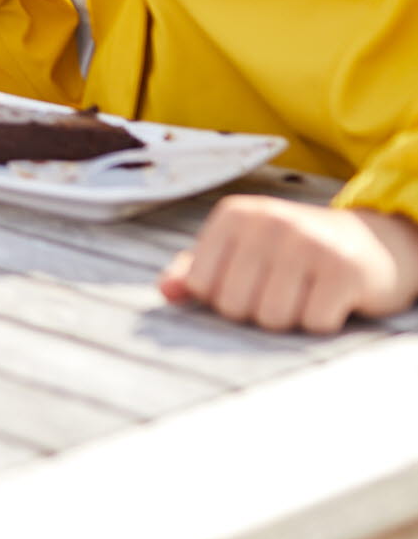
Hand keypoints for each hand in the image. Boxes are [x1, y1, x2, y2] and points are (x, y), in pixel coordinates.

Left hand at [160, 198, 417, 333]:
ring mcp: (309, 243)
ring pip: (273, 319)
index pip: (201, 285)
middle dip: (258, 310)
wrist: (372, 244)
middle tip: (282, 289)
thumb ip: (196, 269)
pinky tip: (331, 298)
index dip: (223, 297)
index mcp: (235, 214)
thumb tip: (165, 291)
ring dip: (291, 318)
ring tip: (305, 292)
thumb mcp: (241, 250)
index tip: (249, 282)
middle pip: (235, 307)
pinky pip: (314, 324)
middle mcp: (269, 221)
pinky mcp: (344, 270)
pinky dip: (322, 321)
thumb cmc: (293, 252)